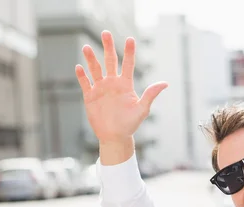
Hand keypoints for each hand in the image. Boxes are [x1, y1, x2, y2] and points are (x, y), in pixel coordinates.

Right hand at [75, 31, 167, 157]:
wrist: (115, 136)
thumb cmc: (131, 124)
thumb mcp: (142, 109)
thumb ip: (151, 95)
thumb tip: (165, 83)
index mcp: (126, 84)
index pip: (128, 64)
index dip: (129, 52)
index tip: (130, 39)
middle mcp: (113, 83)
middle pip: (110, 61)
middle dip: (108, 47)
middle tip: (105, 33)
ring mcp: (100, 88)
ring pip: (95, 69)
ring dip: (91, 59)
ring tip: (87, 47)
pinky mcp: (90, 96)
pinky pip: (85, 83)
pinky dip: (82, 76)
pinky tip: (79, 67)